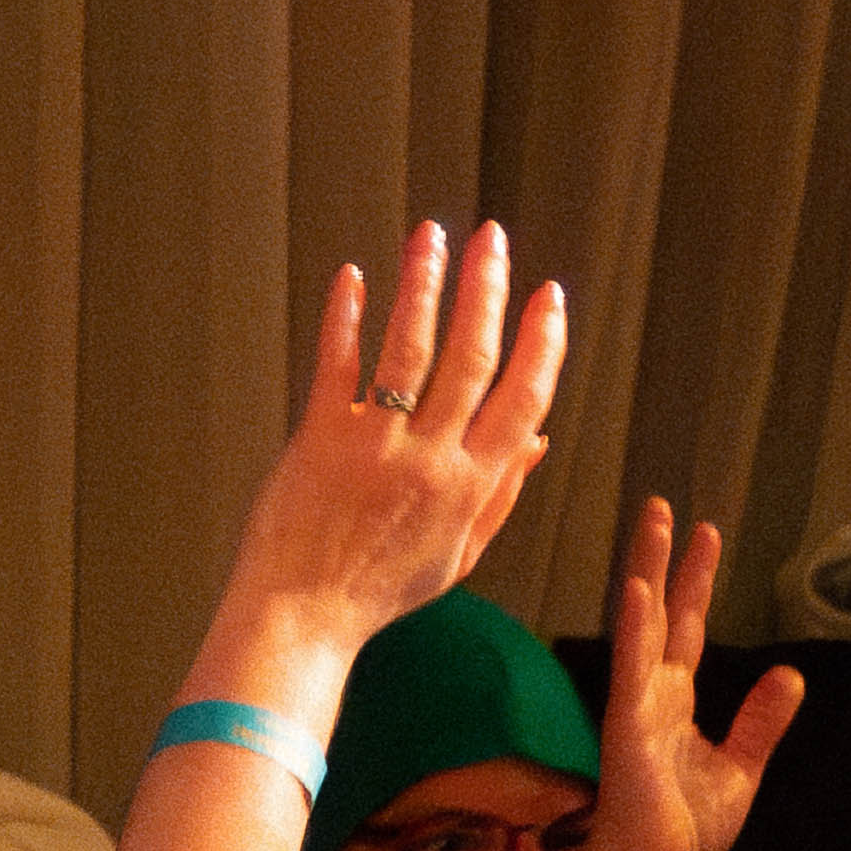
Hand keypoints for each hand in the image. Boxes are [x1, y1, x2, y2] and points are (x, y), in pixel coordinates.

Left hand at [214, 222, 571, 660]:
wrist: (301, 617)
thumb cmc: (379, 590)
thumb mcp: (460, 554)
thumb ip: (502, 493)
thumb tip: (540, 439)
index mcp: (470, 487)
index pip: (523, 400)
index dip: (542, 343)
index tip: (549, 297)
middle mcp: (428, 460)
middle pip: (470, 357)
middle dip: (486, 289)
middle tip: (492, 238)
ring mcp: (373, 445)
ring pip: (408, 347)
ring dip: (422, 283)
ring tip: (430, 234)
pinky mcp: (319, 437)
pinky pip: (337, 363)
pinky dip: (346, 315)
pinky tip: (354, 277)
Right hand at [577, 502, 803, 850]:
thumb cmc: (687, 829)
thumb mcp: (741, 770)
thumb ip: (760, 722)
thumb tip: (789, 676)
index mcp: (675, 702)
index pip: (686, 628)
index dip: (695, 581)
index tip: (705, 534)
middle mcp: (651, 692)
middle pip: (661, 611)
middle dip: (664, 560)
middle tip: (666, 506)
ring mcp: (636, 704)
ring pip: (642, 624)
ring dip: (646, 570)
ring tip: (652, 521)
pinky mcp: (627, 725)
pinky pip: (630, 668)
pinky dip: (634, 627)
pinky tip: (636, 588)